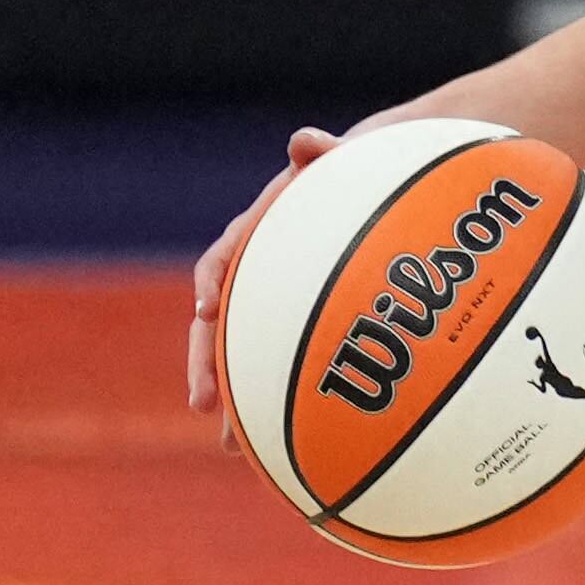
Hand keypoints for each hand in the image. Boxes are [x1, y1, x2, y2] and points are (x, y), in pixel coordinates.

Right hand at [186, 125, 337, 431]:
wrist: (381, 184)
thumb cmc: (362, 172)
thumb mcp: (346, 159)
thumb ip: (324, 151)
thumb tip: (303, 139)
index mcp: (260, 236)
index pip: (223, 260)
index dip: (211, 283)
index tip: (206, 309)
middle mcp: (260, 275)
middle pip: (222, 326)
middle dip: (207, 366)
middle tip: (203, 405)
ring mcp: (279, 304)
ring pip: (247, 356)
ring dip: (236, 399)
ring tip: (232, 446)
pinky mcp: (304, 326)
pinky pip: (288, 365)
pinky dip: (284, 400)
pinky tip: (295, 444)